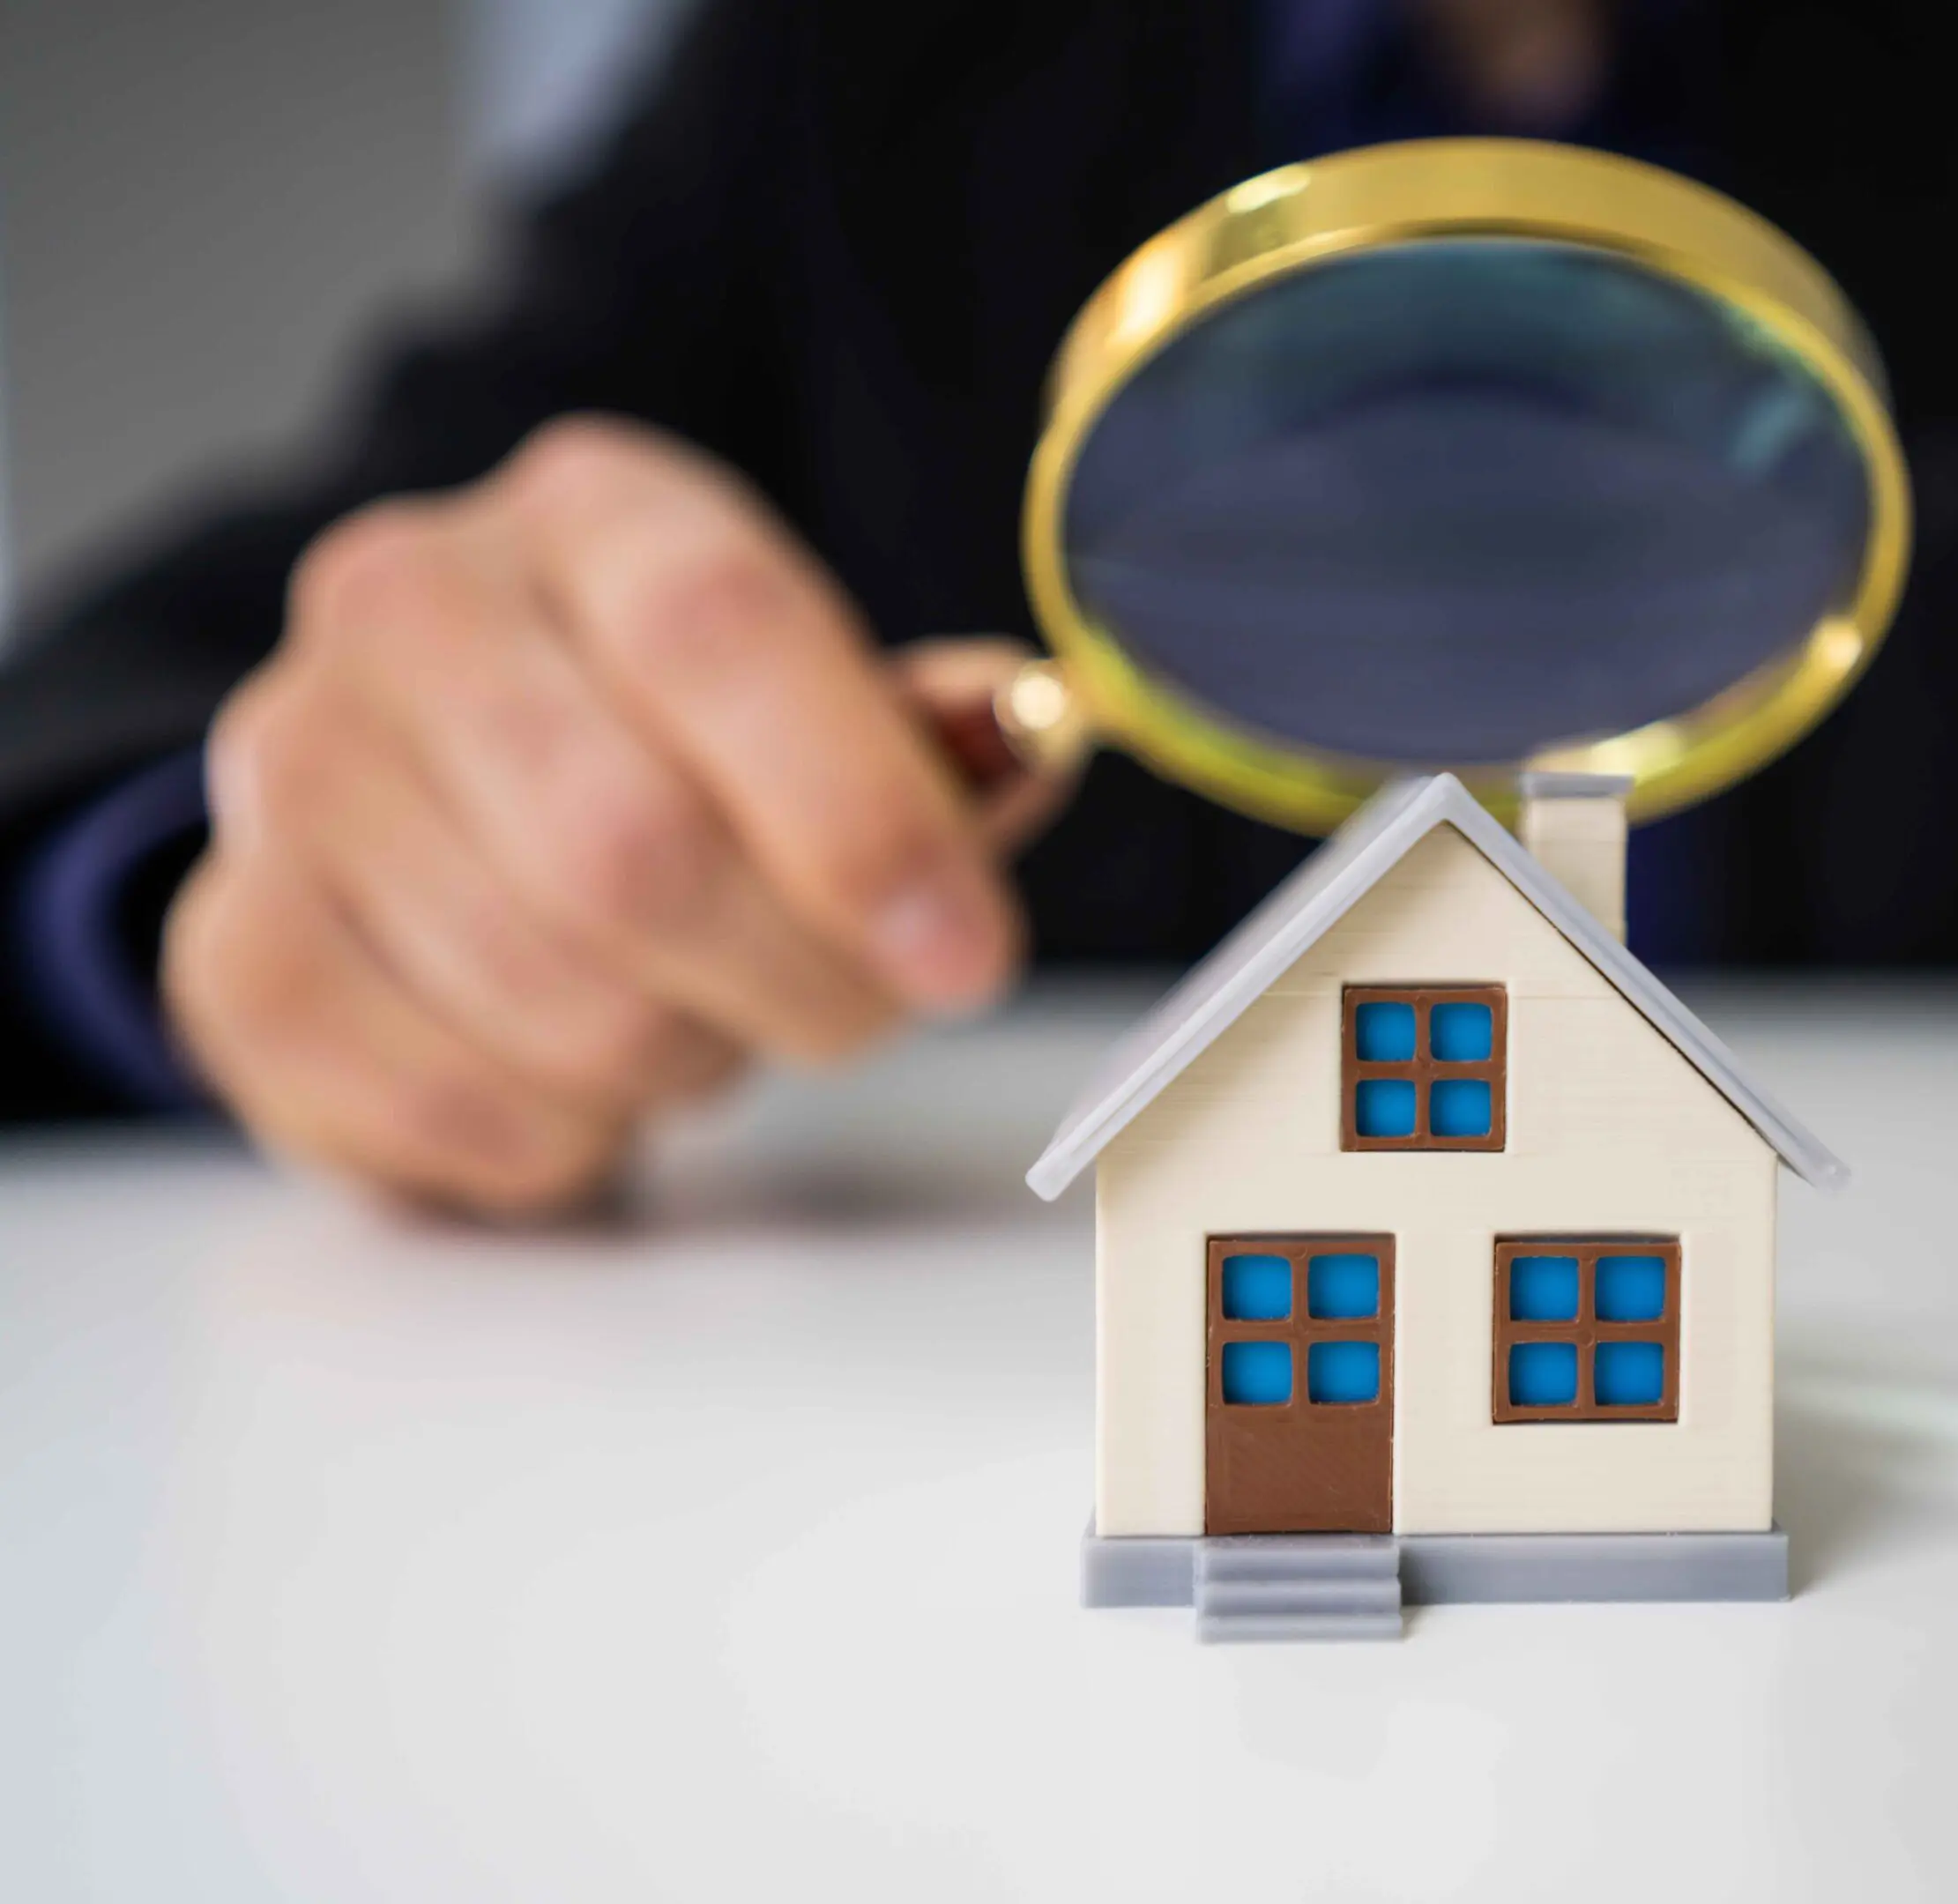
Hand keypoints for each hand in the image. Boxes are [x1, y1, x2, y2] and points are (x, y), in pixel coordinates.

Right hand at [164, 416, 1075, 1214]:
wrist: (450, 786)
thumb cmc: (687, 746)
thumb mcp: (833, 701)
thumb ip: (938, 736)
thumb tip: (1023, 744)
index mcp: (593, 514)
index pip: (724, 631)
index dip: (860, 816)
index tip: (962, 952)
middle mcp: (410, 608)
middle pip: (630, 846)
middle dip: (796, 978)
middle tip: (861, 1010)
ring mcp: (292, 772)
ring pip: (547, 1000)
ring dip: (686, 1063)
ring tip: (709, 1021)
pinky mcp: (236, 945)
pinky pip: (437, 1105)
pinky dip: (564, 1141)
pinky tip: (590, 1083)